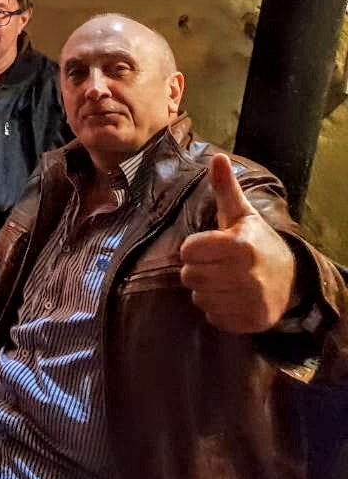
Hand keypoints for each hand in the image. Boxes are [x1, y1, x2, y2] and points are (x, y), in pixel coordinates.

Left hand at [179, 153, 296, 333]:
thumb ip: (225, 188)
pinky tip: (231, 298)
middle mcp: (245, 275)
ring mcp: (249, 301)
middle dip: (197, 269)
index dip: (194, 248)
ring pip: (198, 297)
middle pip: (189, 276)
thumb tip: (217, 156)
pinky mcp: (249, 322)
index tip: (210, 246)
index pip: (187, 250)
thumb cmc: (257, 243)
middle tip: (216, 264)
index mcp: (240, 246)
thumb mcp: (242, 214)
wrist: (292, 280)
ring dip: (205, 290)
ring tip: (224, 280)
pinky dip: (216, 309)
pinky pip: (212, 316)